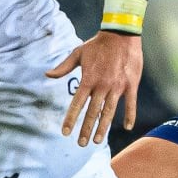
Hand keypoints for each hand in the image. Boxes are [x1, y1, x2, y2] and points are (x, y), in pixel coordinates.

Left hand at [46, 29, 141, 146]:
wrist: (121, 34)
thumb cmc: (97, 44)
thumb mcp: (77, 53)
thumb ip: (63, 67)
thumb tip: (47, 74)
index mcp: (88, 80)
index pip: (77, 104)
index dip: (71, 119)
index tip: (65, 133)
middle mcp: (102, 86)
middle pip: (92, 112)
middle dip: (85, 129)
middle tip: (81, 144)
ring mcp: (117, 86)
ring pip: (109, 112)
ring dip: (103, 127)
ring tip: (97, 140)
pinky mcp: (131, 84)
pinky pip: (131, 104)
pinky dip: (129, 116)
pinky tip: (127, 128)